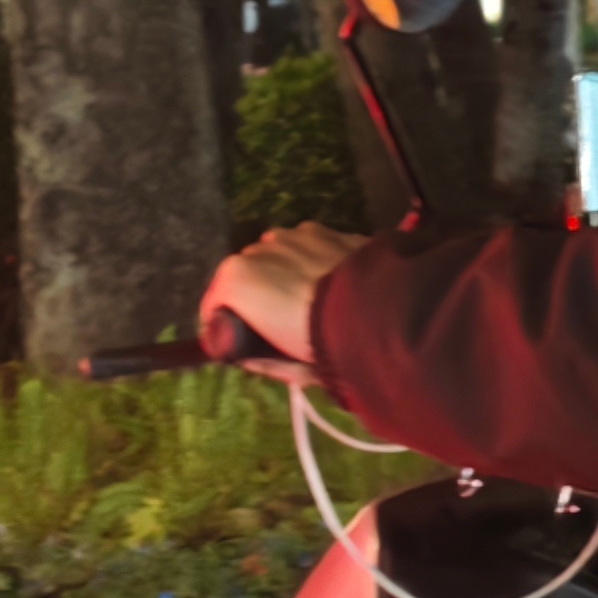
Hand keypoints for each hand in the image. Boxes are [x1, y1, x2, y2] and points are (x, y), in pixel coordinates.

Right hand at [201, 224, 369, 385]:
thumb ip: (260, 360)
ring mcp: (298, 233)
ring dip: (288, 274)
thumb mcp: (286, 367)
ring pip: (282, 255)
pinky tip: (337, 286)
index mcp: (236, 277)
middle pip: (249, 274)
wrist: (382, 314)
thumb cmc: (322, 345)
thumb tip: (248, 358)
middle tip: (282, 326)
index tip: (238, 343)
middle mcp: (261, 246)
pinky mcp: (333, 230)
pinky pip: (313, 248)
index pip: (215, 302)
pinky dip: (317, 264)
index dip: (223, 325)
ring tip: (313, 301)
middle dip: (259, 296)